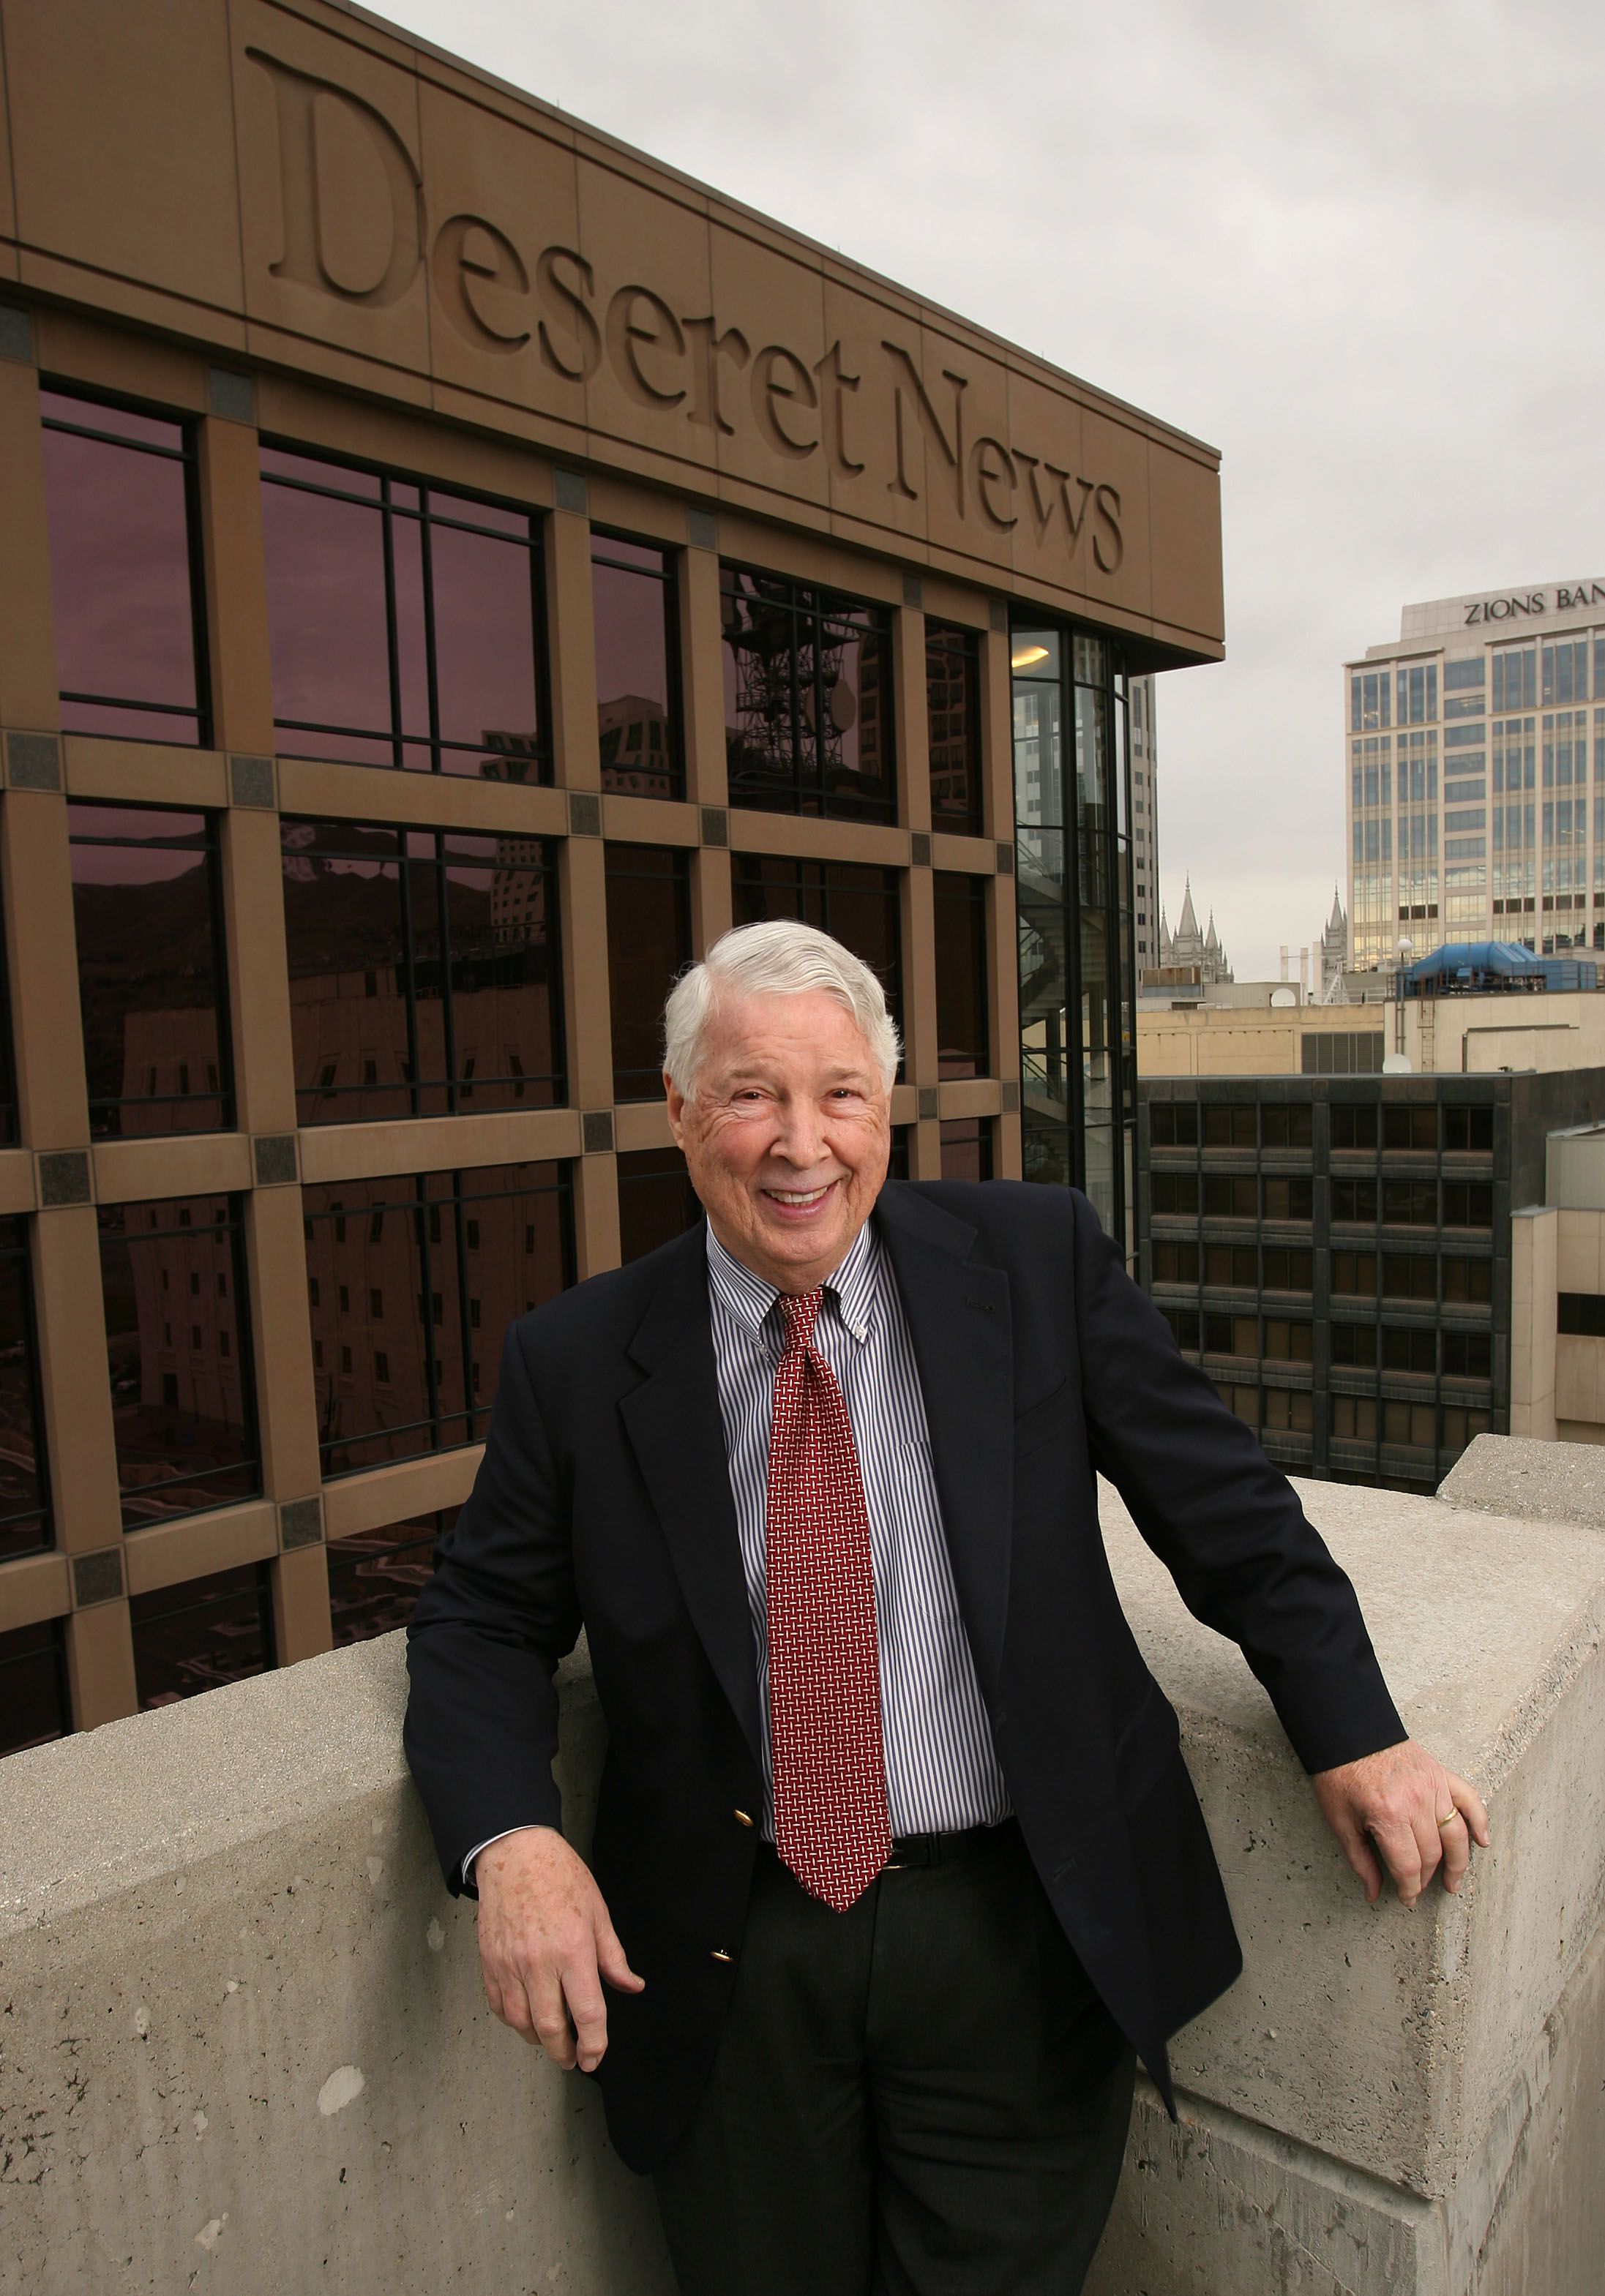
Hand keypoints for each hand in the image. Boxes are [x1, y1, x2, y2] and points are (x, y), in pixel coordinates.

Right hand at [474, 1825, 643, 2070]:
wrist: (514, 1853)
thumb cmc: (559, 1876)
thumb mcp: (598, 1912)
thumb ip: (613, 1956)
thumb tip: (631, 1986)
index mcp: (573, 1950)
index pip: (587, 2013)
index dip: (595, 2045)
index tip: (596, 2057)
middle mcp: (539, 1962)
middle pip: (550, 2028)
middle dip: (564, 2053)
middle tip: (574, 2058)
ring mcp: (510, 1964)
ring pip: (521, 2023)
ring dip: (538, 2040)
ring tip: (552, 2039)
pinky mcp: (490, 1963)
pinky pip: (499, 2006)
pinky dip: (513, 2020)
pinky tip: (526, 2017)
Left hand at [1312, 1739, 1490, 1908]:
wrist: (1347, 1732)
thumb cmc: (1340, 1775)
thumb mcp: (1341, 1821)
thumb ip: (1360, 1860)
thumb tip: (1373, 1894)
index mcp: (1388, 1816)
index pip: (1408, 1866)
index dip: (1409, 1889)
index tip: (1407, 1898)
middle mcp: (1416, 1802)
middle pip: (1432, 1854)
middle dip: (1426, 1878)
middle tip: (1419, 1887)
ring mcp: (1432, 1786)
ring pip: (1455, 1834)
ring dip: (1457, 1862)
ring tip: (1452, 1880)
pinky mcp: (1440, 1773)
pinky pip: (1468, 1799)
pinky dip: (1480, 1820)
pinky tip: (1482, 1840)